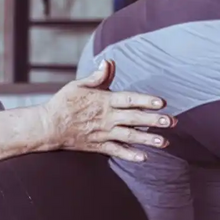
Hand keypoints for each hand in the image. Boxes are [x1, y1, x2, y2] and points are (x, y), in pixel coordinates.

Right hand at [41, 59, 173, 161]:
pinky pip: (116, 151)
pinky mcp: (99, 146)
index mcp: (103, 100)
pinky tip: (144, 158)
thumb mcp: (78, 85)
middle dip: (153, 121)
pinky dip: (130, 155)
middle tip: (171, 122)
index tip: (161, 103)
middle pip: (134, 119)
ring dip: (147, 139)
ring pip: (129, 137)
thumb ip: (97, 76)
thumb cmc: (63, 103)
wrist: (48, 127)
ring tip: (164, 142)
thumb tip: (109, 62)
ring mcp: (103, 133)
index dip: (145, 100)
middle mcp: (106, 118)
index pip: (129, 99)